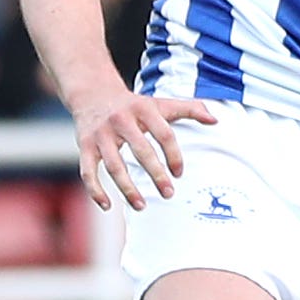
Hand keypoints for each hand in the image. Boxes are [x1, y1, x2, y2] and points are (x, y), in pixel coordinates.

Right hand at [72, 87, 218, 210]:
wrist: (93, 94)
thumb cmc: (135, 105)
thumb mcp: (161, 103)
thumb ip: (190, 109)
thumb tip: (215, 121)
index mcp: (144, 110)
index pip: (165, 134)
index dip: (174, 155)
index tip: (179, 174)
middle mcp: (121, 120)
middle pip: (142, 150)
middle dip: (156, 174)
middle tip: (169, 194)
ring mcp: (101, 134)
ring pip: (114, 165)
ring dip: (127, 188)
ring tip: (141, 206)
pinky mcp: (84, 145)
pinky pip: (88, 171)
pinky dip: (95, 190)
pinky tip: (108, 206)